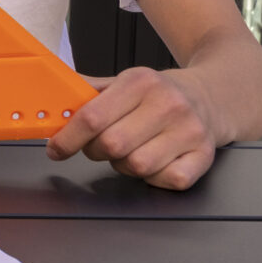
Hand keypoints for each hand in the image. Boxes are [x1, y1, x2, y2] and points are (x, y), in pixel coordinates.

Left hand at [46, 66, 219, 189]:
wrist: (211, 96)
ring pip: (137, 166)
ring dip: (124, 165)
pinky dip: (155, 178)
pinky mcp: (206, 155)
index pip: (92, 117)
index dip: (67, 138)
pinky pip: (169, 180)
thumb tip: (51, 103)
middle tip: (98, 146)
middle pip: (112, 145)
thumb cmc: (157, 94)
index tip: (56, 149)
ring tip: (130, 150)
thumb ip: (86, 93)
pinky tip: (155, 161)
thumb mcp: (122, 82)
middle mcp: (168, 104)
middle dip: (95, 151)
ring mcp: (190, 130)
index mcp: (140, 82)